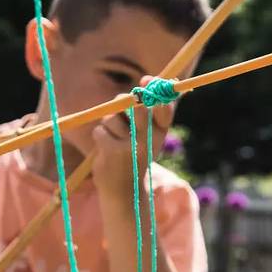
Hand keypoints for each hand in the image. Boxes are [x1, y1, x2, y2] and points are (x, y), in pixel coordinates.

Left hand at [91, 76, 174, 204]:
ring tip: (115, 139)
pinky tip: (107, 150)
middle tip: (126, 104)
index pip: (163, 108)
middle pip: (136, 106)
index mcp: (160, 134)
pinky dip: (100, 136)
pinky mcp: (114, 152)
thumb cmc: (137, 157)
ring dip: (109, 124)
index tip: (147, 79)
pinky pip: (100, 130)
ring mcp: (132, 146)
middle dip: (126, 101)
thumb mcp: (151, 136)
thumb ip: (155, 110)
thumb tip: (171, 80)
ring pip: (113, 117)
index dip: (156, 90)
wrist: (125, 192)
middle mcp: (149, 140)